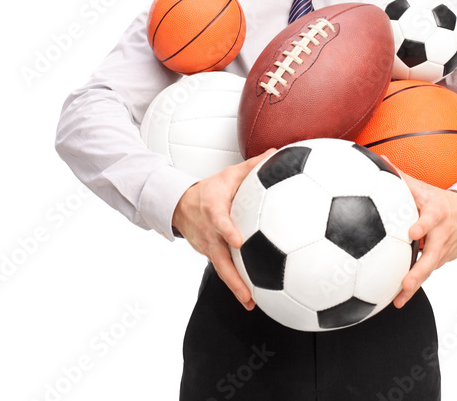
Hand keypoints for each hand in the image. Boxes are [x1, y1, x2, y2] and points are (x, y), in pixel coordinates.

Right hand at [171, 149, 275, 309]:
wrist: (180, 205)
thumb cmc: (209, 190)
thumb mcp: (228, 175)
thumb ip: (253, 166)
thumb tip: (276, 153)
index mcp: (213, 211)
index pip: (219, 222)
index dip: (227, 231)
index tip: (237, 241)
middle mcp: (209, 233)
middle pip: (219, 258)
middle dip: (233, 277)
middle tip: (248, 292)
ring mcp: (208, 247)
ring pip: (221, 270)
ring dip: (235, 287)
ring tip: (251, 303)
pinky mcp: (210, 255)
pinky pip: (223, 270)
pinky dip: (234, 283)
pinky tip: (251, 296)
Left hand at [391, 171, 456, 308]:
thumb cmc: (438, 200)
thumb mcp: (422, 187)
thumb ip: (400, 176)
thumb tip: (378, 159)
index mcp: (436, 213)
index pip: (430, 219)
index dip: (423, 226)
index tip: (412, 234)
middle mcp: (442, 234)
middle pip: (432, 255)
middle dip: (419, 271)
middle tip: (406, 283)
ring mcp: (443, 249)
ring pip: (429, 270)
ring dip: (415, 285)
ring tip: (398, 301)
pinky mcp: (443, 260)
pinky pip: (428, 273)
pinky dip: (415, 285)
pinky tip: (397, 299)